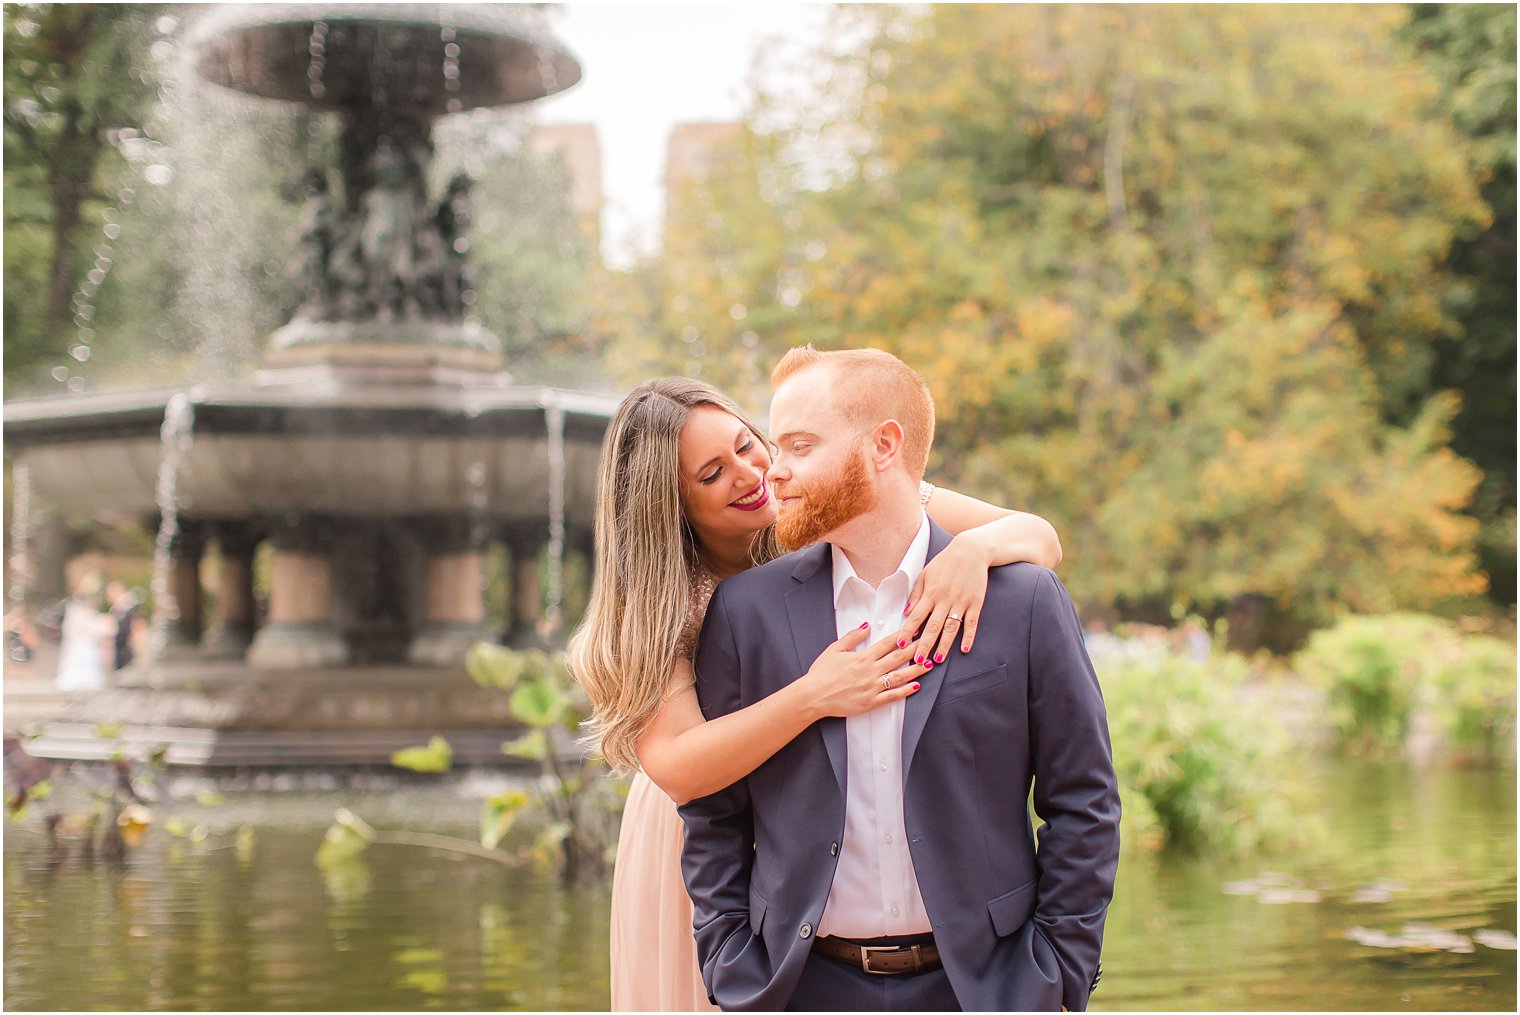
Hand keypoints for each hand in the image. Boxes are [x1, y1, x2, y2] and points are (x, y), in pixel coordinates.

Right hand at [794, 623, 928, 720]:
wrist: (813, 696)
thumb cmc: (821, 673)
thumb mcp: (834, 649)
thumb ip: (852, 637)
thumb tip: (866, 626)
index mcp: (862, 657)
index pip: (887, 643)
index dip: (903, 636)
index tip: (914, 631)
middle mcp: (870, 670)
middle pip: (898, 658)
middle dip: (915, 650)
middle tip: (928, 644)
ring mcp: (872, 687)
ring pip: (899, 676)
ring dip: (916, 670)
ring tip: (929, 664)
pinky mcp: (870, 702)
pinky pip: (892, 696)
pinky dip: (905, 691)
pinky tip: (916, 686)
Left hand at [899, 531, 990, 664]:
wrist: (971, 551)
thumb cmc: (945, 562)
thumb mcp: (925, 574)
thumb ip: (915, 594)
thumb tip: (905, 613)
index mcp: (930, 592)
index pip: (916, 617)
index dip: (908, 632)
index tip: (901, 645)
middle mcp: (944, 599)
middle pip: (933, 626)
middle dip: (924, 645)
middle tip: (918, 661)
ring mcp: (961, 602)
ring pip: (951, 628)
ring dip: (944, 644)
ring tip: (938, 659)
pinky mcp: (975, 603)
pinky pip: (971, 623)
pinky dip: (968, 637)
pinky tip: (964, 649)